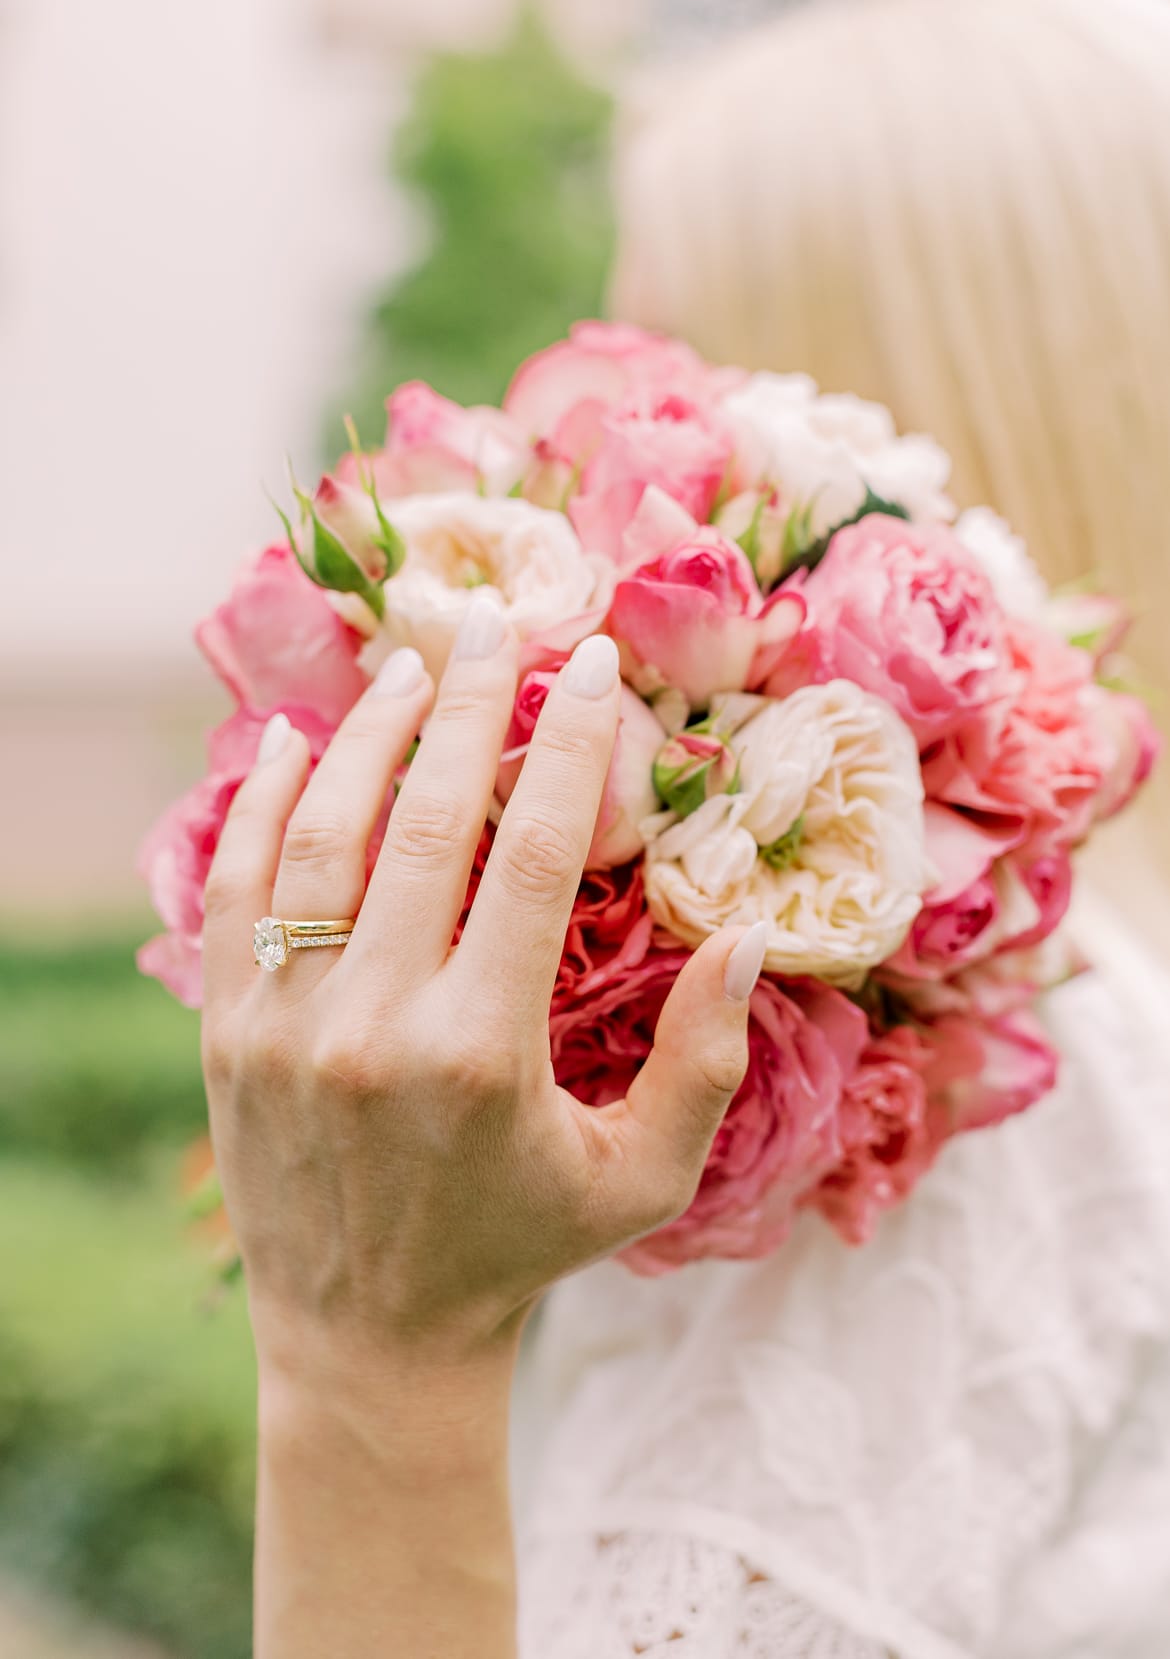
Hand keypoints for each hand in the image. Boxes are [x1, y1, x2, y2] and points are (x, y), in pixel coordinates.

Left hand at [201, 597, 765, 1385]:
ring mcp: (287, 1028)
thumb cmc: (522, 1247)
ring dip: (370, 739)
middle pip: (427, 821)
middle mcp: (376, 1026)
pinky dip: (260, 808)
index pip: (530, 853)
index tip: (591, 667)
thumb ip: (704, 1061)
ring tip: (411, 669)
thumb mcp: (642, 1178)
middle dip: (470, 707)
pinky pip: (234, 894)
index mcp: (484, 1051)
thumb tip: (741, 932)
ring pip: (322, 840)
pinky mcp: (229, 1037)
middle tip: (497, 627)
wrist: (369, 1337)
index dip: (568, 745)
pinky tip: (294, 744)